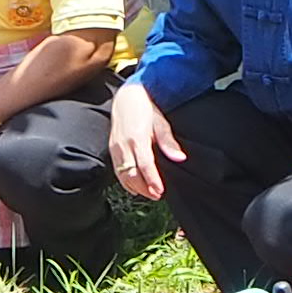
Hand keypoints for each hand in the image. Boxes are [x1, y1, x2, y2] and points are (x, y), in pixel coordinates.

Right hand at [106, 81, 177, 201]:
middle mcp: (123, 144)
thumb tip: (180, 158)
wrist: (126, 97)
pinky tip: (135, 187)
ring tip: (149, 193)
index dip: (152, 180)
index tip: (160, 191)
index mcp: (137, 137)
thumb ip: (168, 142)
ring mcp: (115, 148)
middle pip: (131, 174)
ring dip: (135, 187)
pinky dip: (125, 182)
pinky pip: (117, 171)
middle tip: (157, 195)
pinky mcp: (111, 149)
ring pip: (122, 175)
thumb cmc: (146, 108)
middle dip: (144, 188)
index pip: (144, 164)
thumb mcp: (161, 122)